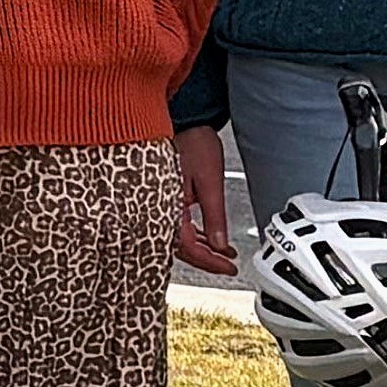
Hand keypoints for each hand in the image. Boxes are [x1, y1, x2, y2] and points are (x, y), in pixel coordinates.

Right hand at [171, 126, 237, 277]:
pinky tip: (208, 235)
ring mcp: (159, 202)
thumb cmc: (193, 142)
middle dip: (206, 258)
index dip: (209, 261)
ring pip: (178, 236)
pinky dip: (194, 233)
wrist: (185, 118)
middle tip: (226, 264)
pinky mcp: (163, 196)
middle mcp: (158, 207)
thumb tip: (220, 245)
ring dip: (201, 247)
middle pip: (180, 246)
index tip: (227, 267)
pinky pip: (176, 223)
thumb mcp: (211, 182)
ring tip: (222, 253)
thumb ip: (215, 216)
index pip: (187, 247)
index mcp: (167, 206)